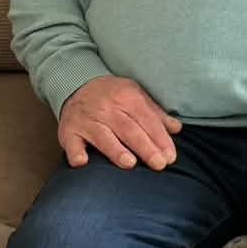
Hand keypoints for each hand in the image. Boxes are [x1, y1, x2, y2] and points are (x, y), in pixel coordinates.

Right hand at [59, 75, 181, 170]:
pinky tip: (82, 162)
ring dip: (115, 150)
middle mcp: (107, 108)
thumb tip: (177, 128)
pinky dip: (75, 152)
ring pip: (103, 136)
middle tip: (159, 164)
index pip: (147, 120)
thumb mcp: (136, 95)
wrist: (77, 83)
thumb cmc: (113, 94)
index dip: (160, 139)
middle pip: (129, 130)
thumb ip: (156, 113)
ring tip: (129, 163)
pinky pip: (71, 142)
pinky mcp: (69, 130)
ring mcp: (87, 119)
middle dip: (146, 148)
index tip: (170, 157)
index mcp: (128, 98)